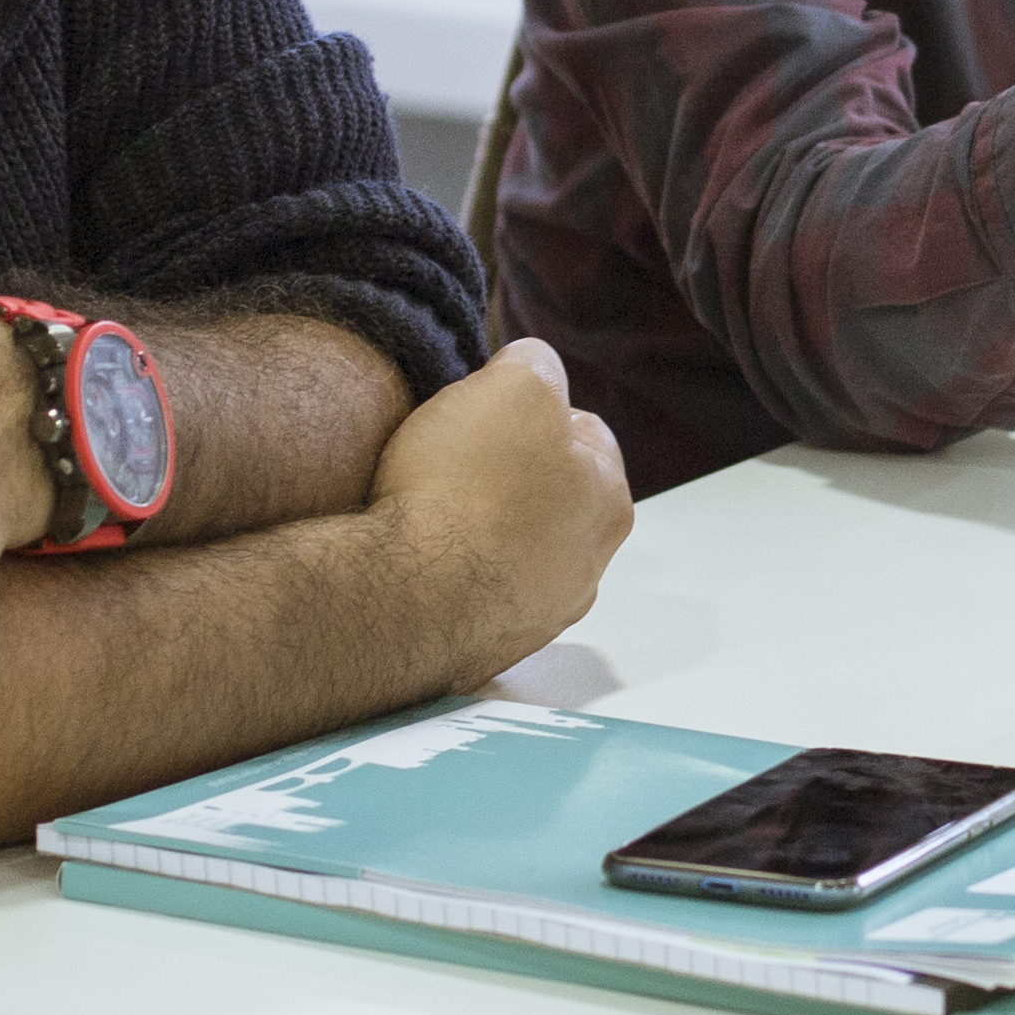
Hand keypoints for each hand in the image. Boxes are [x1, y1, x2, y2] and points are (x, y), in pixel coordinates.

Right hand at [363, 339, 632, 666]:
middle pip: (550, 496)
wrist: (406, 597)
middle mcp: (586, 567)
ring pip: (513, 550)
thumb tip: (533, 366)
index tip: (487, 410)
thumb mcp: (513, 386)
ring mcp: (536, 616)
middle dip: (509, 474)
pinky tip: (417, 558)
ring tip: (430, 510)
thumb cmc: (465, 489)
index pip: (584, 433)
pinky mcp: (484, 649)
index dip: (532, 410)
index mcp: (609, 502)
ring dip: (480, 530)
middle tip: (455, 456)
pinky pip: (473, 595)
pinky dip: (451, 576)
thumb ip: (535, 365)